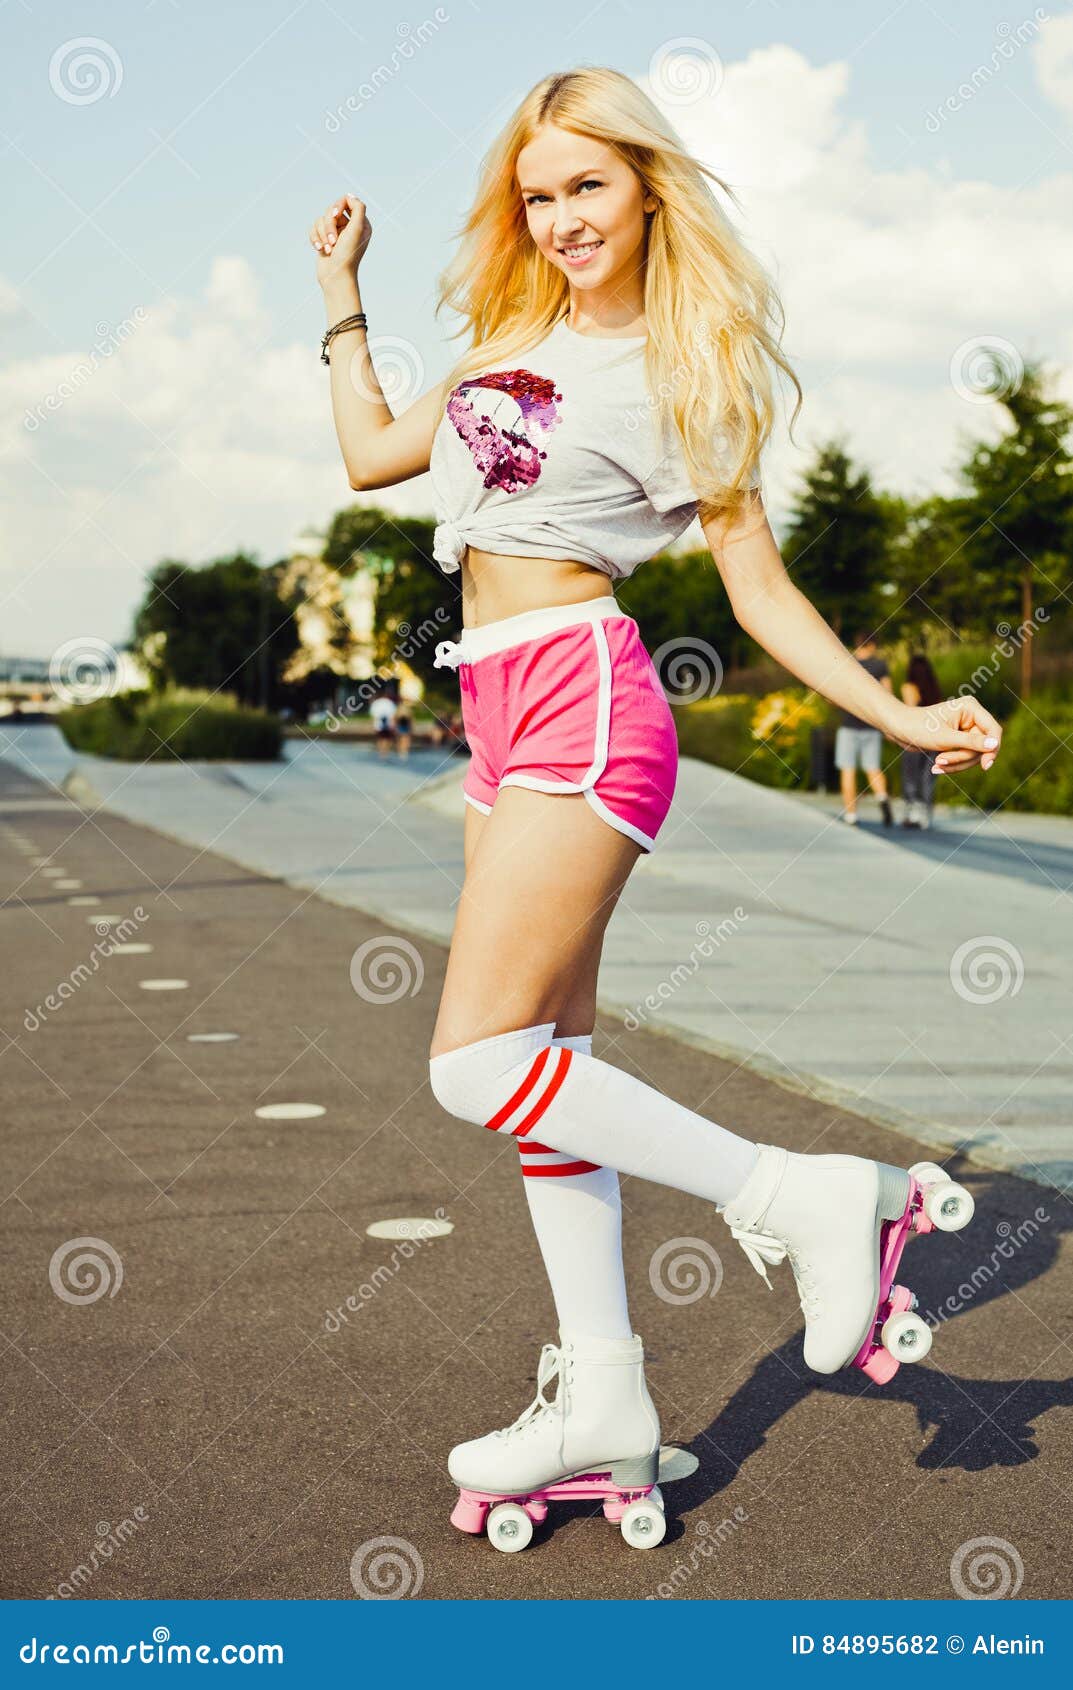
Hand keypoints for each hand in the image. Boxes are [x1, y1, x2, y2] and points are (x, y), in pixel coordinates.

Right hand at [309, 193, 370, 286]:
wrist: (336, 277)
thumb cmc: (348, 255)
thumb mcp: (358, 229)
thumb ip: (358, 208)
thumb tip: (350, 196)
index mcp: (361, 223)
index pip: (347, 201)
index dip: (338, 206)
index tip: (336, 216)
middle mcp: (349, 227)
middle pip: (331, 210)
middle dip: (329, 225)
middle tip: (334, 241)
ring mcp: (336, 233)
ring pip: (321, 220)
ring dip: (322, 234)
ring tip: (328, 249)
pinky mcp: (324, 239)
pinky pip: (314, 228)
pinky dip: (315, 238)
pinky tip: (320, 250)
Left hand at [887, 694, 1001, 774]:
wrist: (898, 729)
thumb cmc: (918, 728)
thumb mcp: (945, 738)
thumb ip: (971, 743)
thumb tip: (994, 745)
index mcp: (971, 708)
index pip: (993, 730)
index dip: (992, 748)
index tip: (986, 765)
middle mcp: (971, 716)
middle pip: (982, 746)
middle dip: (963, 758)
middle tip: (942, 761)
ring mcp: (965, 728)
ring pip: (973, 754)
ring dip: (956, 763)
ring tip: (936, 765)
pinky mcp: (958, 739)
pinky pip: (963, 756)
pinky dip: (952, 763)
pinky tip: (937, 767)